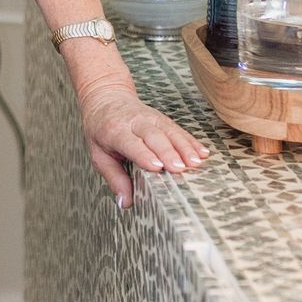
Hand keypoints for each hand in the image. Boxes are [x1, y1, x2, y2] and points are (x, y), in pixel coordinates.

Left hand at [79, 85, 207, 208]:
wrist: (106, 98)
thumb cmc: (101, 130)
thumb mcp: (99, 155)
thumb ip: (114, 178)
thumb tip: (125, 204)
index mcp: (115, 131)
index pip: (131, 143)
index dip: (144, 155)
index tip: (157, 167)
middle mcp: (135, 122)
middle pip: (154, 136)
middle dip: (168, 152)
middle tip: (180, 168)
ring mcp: (151, 118)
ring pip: (170, 131)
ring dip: (184, 147)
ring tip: (195, 162)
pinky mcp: (163, 118)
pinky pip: (179, 129)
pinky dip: (191, 141)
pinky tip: (202, 153)